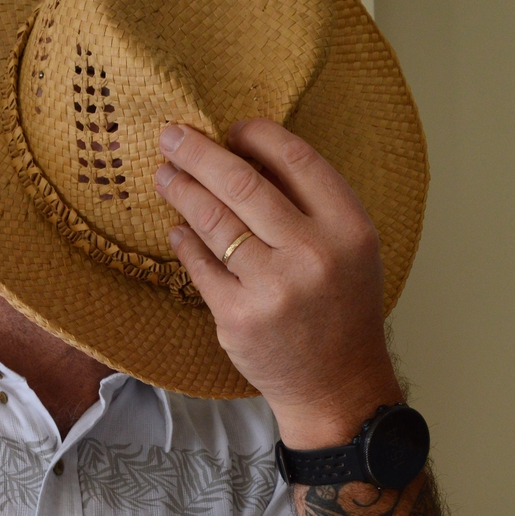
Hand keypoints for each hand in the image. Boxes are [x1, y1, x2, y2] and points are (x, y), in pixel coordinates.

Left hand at [154, 119, 402, 447]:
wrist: (337, 386)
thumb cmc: (340, 309)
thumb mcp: (349, 249)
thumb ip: (311, 205)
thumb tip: (246, 155)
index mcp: (349, 227)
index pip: (296, 159)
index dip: (257, 135)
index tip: (231, 129)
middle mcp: (313, 253)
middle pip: (243, 183)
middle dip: (199, 153)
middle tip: (171, 136)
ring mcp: (272, 288)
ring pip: (214, 222)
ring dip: (182, 191)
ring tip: (165, 175)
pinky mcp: (238, 318)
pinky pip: (200, 267)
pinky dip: (184, 242)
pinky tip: (177, 230)